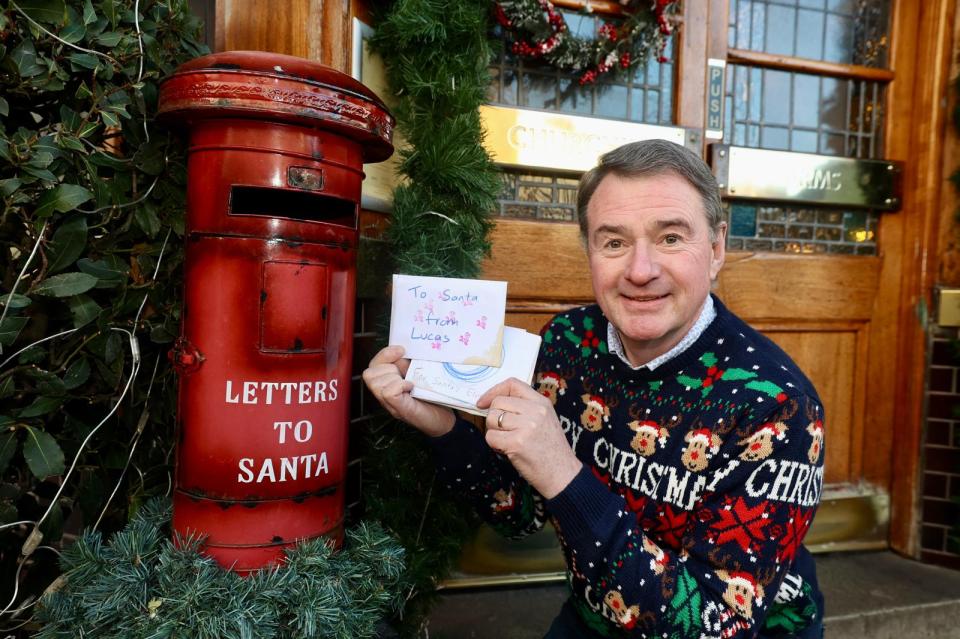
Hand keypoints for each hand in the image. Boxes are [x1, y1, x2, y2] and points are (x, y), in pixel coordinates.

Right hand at [361, 345, 455, 436]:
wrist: (445, 421)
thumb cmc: (434, 398)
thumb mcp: (419, 375)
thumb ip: (407, 365)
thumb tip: (403, 351)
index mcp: (388, 384)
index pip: (373, 366)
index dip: (384, 354)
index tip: (401, 350)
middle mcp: (385, 396)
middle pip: (369, 374)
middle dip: (388, 366)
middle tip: (406, 373)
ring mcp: (391, 404)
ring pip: (376, 382)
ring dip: (393, 377)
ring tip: (408, 382)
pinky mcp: (401, 409)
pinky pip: (388, 392)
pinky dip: (399, 385)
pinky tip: (411, 387)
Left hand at [477, 378, 581, 498]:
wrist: (563, 474)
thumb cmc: (551, 450)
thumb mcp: (545, 419)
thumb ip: (525, 408)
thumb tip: (493, 404)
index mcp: (542, 402)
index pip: (512, 384)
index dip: (494, 391)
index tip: (484, 402)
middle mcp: (535, 410)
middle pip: (498, 403)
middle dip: (493, 417)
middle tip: (503, 431)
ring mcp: (526, 426)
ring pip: (491, 419)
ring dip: (494, 432)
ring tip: (507, 441)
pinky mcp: (516, 443)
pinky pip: (491, 437)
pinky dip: (494, 445)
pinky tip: (507, 450)